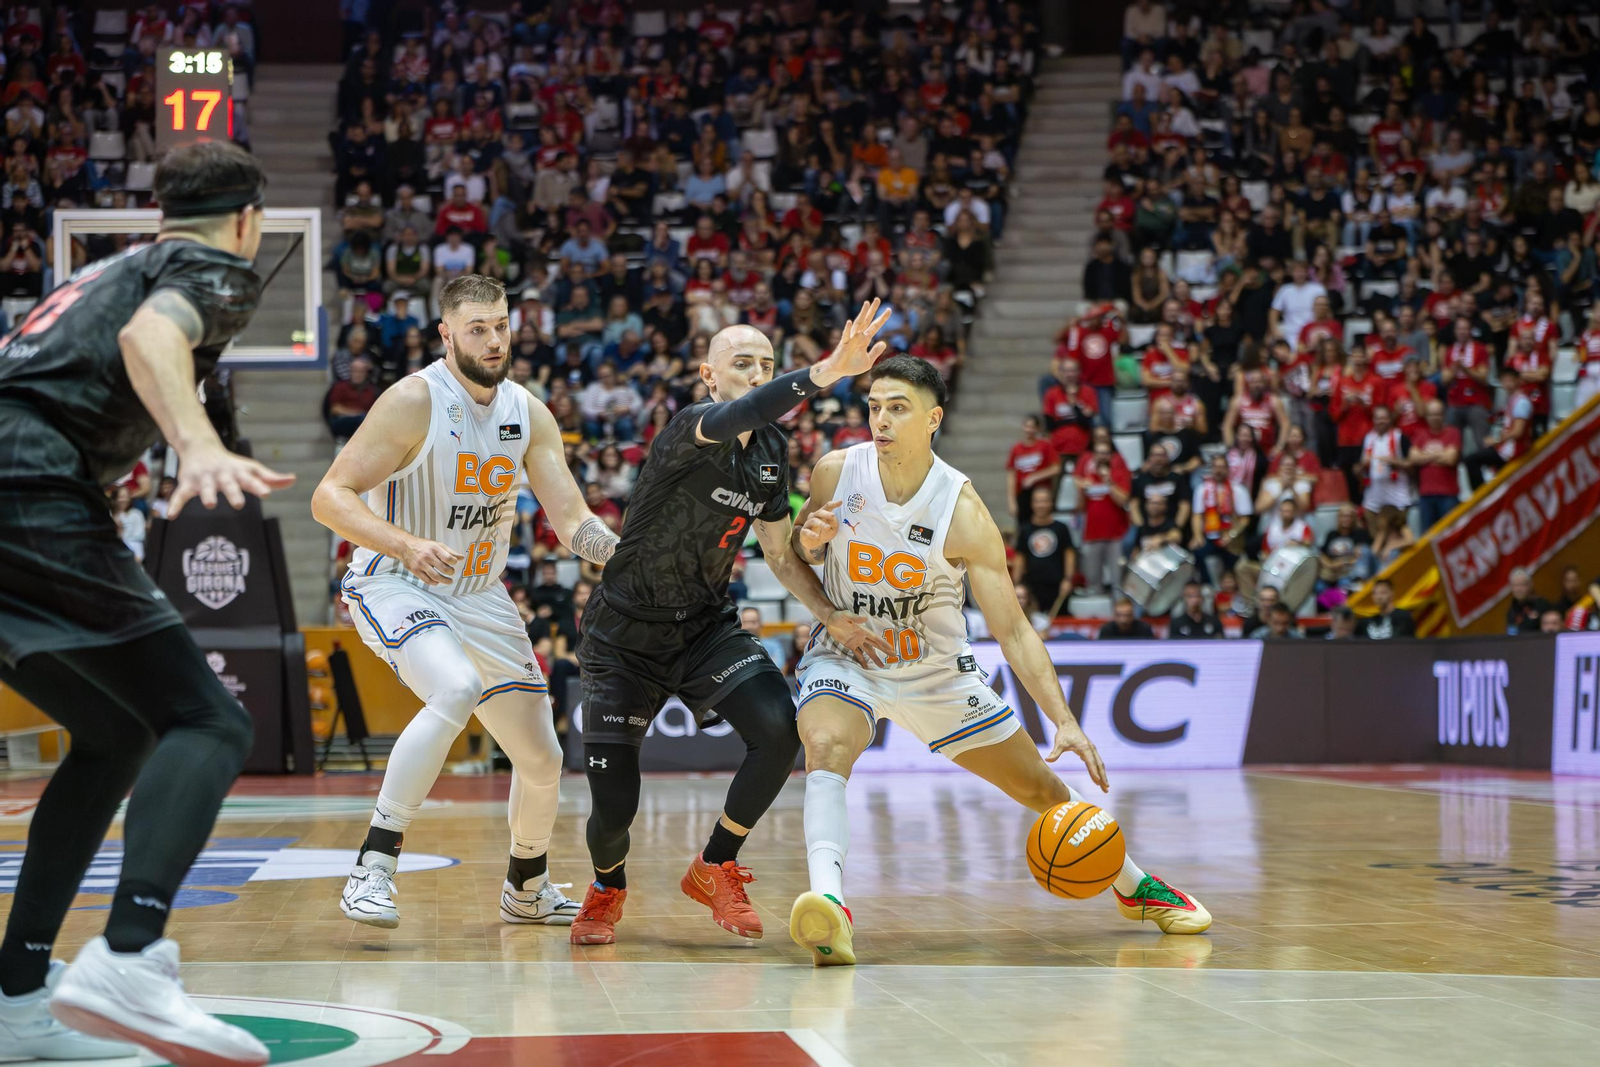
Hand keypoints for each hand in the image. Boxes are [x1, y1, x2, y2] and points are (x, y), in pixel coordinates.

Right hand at [169, 443, 294, 515]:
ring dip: (207, 495)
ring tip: (210, 503)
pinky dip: (175, 504)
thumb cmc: (230, 463)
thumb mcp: (250, 469)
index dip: (259, 485)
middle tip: (239, 503)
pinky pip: (180, 495)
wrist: (200, 446)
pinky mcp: (188, 484)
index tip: (267, 492)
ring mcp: (204, 479)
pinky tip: (171, 516)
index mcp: (238, 473)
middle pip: (229, 484)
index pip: (251, 479)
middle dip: (233, 493)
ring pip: (205, 488)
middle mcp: (222, 475)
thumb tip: (292, 480)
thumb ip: (270, 478)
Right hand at [399, 536, 464, 585]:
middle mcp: (428, 556)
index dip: (454, 562)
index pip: (448, 558)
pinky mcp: (416, 570)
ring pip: (435, 576)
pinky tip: (437, 581)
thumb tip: (461, 557)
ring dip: (444, 580)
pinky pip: (426, 580)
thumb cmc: (423, 546)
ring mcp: (421, 564)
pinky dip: (434, 583)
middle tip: (451, 572)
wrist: (405, 546)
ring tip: (449, 581)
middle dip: (450, 572)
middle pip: (443, 569)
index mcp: (434, 549)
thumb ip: (450, 551)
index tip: (454, 563)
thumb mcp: (437, 545)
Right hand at [798, 499, 842, 553]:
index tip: (841, 502)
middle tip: (833, 516)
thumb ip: (835, 524)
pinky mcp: (803, 532)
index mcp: (822, 514)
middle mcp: (814, 517)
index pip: (827, 507)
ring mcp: (808, 524)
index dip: (833, 504)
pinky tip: (817, 537)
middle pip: (819, 512)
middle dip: (826, 513)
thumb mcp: (833, 530)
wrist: (813, 544)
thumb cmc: (824, 534)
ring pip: (813, 521)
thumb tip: (834, 518)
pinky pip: (807, 532)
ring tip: (827, 527)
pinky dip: (812, 534)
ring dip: (821, 524)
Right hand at [815, 297, 891, 380]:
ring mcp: (851, 339)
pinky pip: (846, 335)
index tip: (889, 310)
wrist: (839, 371)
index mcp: (865, 340)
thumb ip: (876, 352)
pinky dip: (848, 329)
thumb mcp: (868, 360)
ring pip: (858, 324)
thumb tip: (884, 342)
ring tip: (867, 303)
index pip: (875, 326)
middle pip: (867, 321)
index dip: (882, 318)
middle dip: (872, 310)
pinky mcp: (844, 344)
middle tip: (878, 299)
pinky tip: (850, 322)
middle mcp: (858, 336)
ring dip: (862, 314)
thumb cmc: (852, 366)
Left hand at [824, 609, 894, 667]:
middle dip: (884, 651)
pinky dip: (862, 660)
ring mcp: (856, 642)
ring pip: (868, 651)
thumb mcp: (846, 615)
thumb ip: (855, 618)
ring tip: (881, 666)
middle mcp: (862, 637)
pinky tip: (866, 667)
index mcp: (863, 630)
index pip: (875, 639)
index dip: (883, 644)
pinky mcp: (850, 645)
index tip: (891, 649)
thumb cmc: (839, 616)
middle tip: (893, 657)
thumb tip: (865, 619)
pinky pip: (857, 654)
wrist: (830, 620)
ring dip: (875, 658)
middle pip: (875, 645)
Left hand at [1046, 713, 1108, 791]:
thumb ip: (1055, 753)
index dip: (1094, 772)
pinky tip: (1097, 779)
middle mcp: (1091, 749)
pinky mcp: (1090, 751)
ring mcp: (1092, 750)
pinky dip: (1098, 771)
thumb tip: (1047, 760)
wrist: (1068, 724)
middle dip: (1103, 777)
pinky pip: (1096, 763)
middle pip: (1099, 765)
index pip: (1091, 761)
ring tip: (1105, 787)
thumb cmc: (1064, 734)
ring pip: (1099, 765)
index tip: (1097, 781)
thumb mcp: (1059, 743)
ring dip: (1102, 776)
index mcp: (1085, 747)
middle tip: (1106, 789)